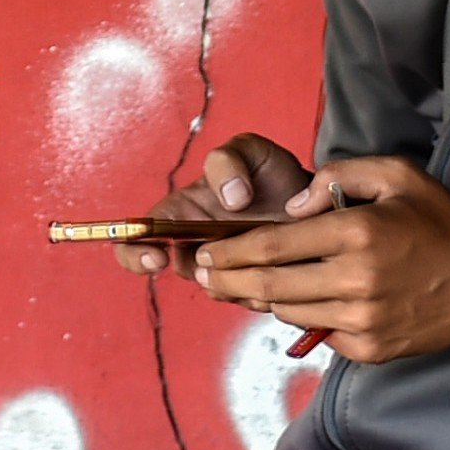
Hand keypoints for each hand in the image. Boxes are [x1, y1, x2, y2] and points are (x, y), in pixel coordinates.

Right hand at [115, 131, 311, 276]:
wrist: (314, 200)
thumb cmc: (272, 172)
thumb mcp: (249, 150)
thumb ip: (228, 162)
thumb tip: (230, 199)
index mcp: (181, 211)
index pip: (138, 236)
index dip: (135, 252)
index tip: (157, 257)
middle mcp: (196, 243)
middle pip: (183, 270)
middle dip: (202, 271)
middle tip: (223, 262)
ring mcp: (224, 268)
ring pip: (217, 288)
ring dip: (237, 279)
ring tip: (266, 254)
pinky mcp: (252, 286)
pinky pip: (247, 299)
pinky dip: (262, 288)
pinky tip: (281, 267)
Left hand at [192, 155, 449, 364]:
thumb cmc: (439, 221)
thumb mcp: (396, 174)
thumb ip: (338, 175)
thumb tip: (293, 207)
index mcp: (356, 232)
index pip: (274, 246)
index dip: (232, 251)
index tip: (206, 252)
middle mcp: (355, 280)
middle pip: (270, 285)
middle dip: (228, 280)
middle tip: (202, 276)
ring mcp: (363, 319)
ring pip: (289, 311)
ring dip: (259, 298)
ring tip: (237, 286)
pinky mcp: (370, 348)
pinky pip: (319, 332)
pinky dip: (302, 315)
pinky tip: (292, 301)